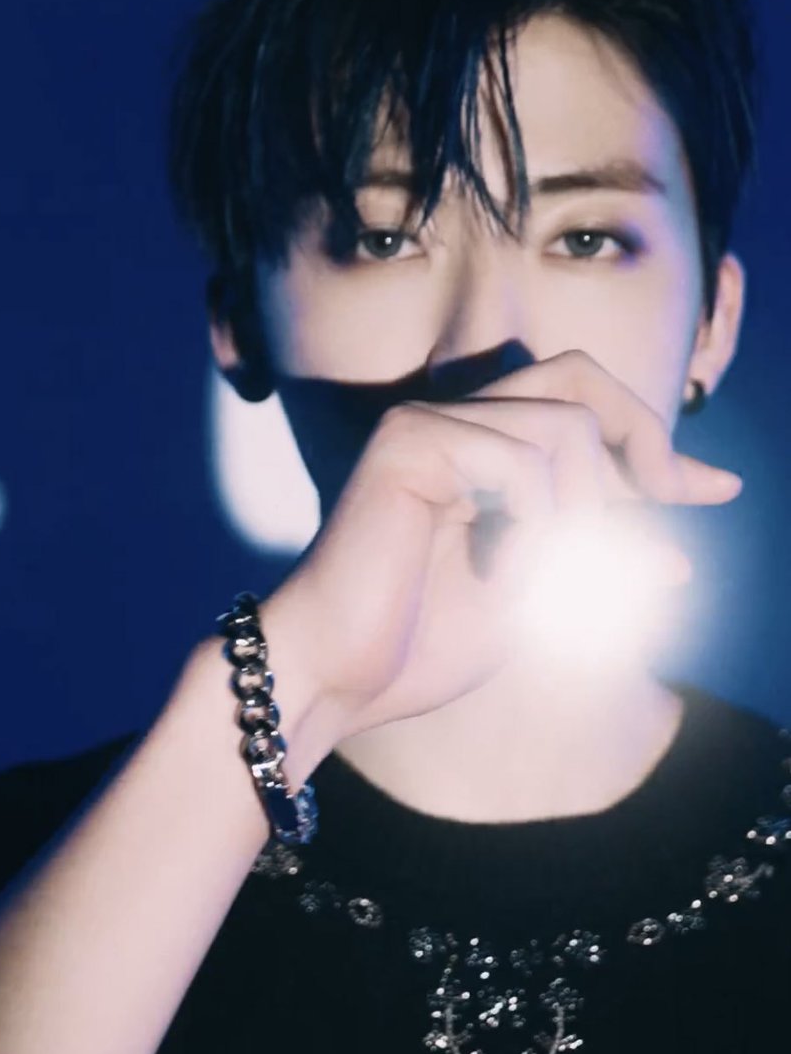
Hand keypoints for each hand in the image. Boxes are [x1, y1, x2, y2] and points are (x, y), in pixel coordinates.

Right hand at [259, 349, 741, 742]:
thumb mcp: (536, 603)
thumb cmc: (419, 647)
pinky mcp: (407, 443)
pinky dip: (538, 526)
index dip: (656, 442)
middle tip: (666, 501)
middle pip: (578, 374)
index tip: (717, 489)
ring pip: (563, 425)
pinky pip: (520, 461)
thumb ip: (595, 565)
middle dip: (641, 433)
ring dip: (585, 512)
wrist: (337, 679)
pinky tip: (504, 575)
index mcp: (480, 454)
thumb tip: (677, 555)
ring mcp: (427, 424)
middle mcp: (453, 422)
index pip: (583, 410)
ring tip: (550, 579)